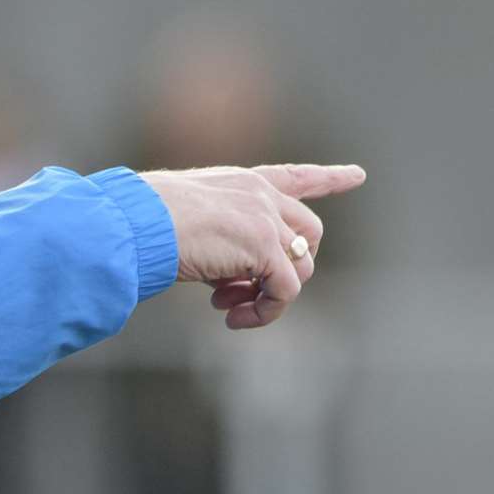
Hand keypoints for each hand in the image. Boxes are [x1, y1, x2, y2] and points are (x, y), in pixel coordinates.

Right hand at [138, 163, 366, 329]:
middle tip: (235, 292)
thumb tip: (230, 280)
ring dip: (269, 296)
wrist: (135, 224)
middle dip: (285, 269)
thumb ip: (221, 240)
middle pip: (307, 235)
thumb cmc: (141, 224)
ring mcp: (266, 220)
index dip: (329, 178)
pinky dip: (264, 312)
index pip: (295, 176)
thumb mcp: (187, 222)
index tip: (358, 175)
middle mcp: (261, 195)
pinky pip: (284, 292)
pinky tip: (231, 318)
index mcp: (241, 182)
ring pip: (300, 269)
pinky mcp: (265, 249)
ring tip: (226, 306)